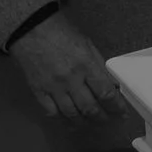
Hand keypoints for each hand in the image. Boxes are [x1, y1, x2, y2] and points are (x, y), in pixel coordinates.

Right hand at [10, 13, 132, 125]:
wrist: (29, 28)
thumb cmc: (61, 32)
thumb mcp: (87, 44)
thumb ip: (99, 66)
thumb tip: (111, 85)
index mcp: (86, 64)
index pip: (106, 93)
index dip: (116, 107)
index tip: (122, 113)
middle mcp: (71, 79)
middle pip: (90, 108)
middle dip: (103, 118)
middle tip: (108, 120)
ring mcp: (53, 87)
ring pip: (72, 114)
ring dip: (85, 123)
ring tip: (92, 124)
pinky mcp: (38, 91)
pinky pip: (52, 112)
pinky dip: (63, 120)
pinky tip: (70, 122)